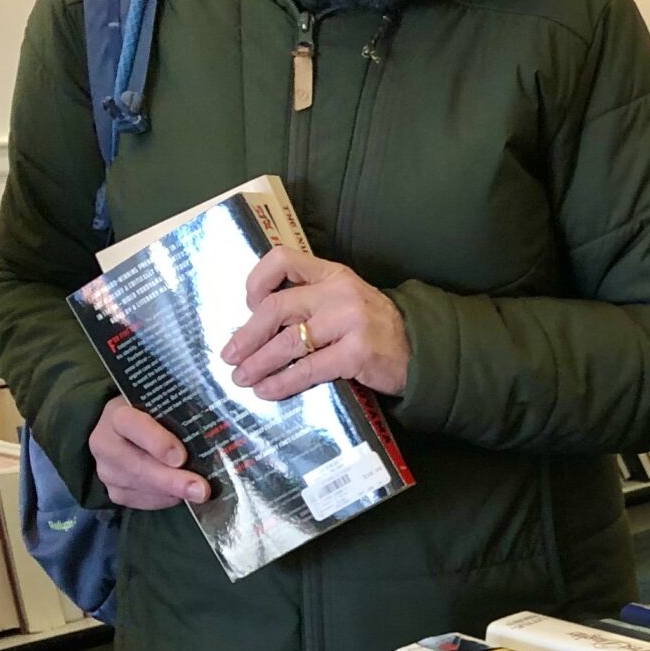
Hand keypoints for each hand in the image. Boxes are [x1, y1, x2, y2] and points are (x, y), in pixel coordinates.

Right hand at [89, 398, 207, 510]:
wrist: (118, 432)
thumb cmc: (148, 415)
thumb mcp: (157, 406)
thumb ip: (176, 414)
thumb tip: (211, 429)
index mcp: (117, 415)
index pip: (132, 425)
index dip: (156, 442)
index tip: (181, 457)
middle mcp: (105, 443)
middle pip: (137, 465)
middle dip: (172, 481)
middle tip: (201, 490)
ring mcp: (106, 470)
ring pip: (139, 487)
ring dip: (172, 493)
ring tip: (199, 494)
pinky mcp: (113, 491)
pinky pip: (141, 501)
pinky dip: (164, 500)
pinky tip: (181, 496)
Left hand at [221, 248, 409, 400]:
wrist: (420, 351)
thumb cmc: (374, 329)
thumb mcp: (345, 300)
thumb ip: (311, 301)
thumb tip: (258, 325)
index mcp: (332, 273)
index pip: (283, 259)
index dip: (256, 281)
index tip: (247, 305)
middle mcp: (339, 292)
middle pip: (276, 308)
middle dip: (246, 335)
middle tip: (230, 355)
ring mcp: (349, 321)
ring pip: (288, 342)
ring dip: (258, 363)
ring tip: (241, 378)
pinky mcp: (357, 353)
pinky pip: (308, 369)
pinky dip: (282, 382)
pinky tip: (268, 391)